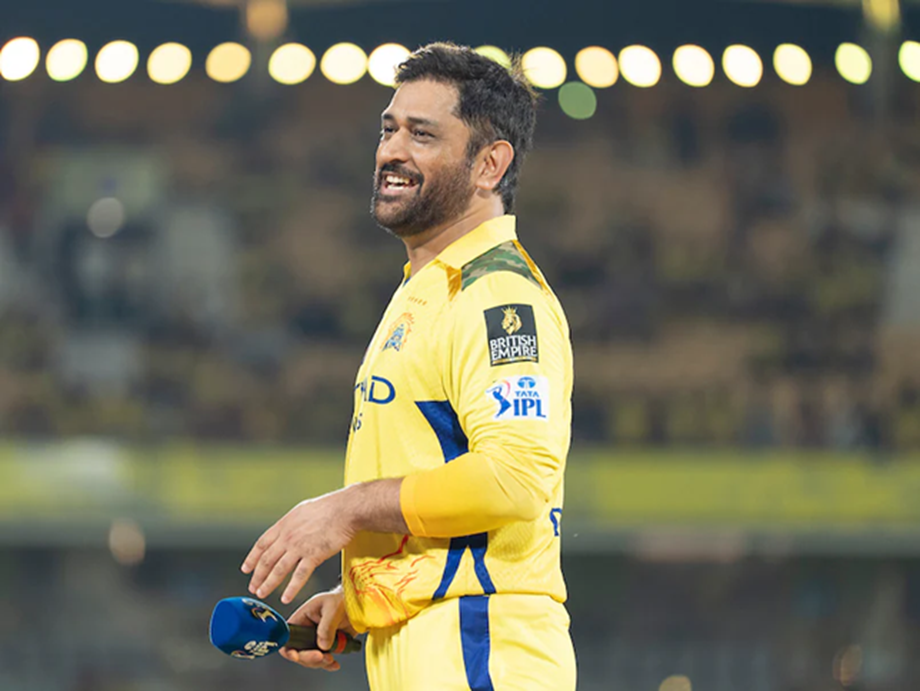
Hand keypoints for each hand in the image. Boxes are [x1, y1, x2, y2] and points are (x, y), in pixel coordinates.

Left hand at [241, 490, 355, 603]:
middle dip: (257, 576)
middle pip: (267, 559)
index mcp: (284, 525)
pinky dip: (291, 588)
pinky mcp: (314, 555)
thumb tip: (288, 529)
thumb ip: (292, 523)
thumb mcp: (302, 511)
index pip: (262, 544)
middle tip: (253, 588)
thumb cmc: (329, 508)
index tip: (246, 569)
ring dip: (268, 584)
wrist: (345, 509)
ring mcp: (299, 546)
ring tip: (262, 594)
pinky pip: (299, 575)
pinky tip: (286, 598)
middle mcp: (288, 536)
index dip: (252, 558)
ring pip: (278, 569)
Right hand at [279, 587, 355, 672]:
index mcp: (302, 618)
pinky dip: (328, 664)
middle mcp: (306, 631)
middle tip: (321, 657)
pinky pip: (322, 660)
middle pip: (297, 652)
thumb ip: (327, 626)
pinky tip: (334, 664)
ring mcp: (315, 640)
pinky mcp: (326, 646)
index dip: (289, 648)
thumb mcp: (333, 608)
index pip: (288, 636)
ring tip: (331, 659)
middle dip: (308, 658)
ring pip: (310, 659)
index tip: (297, 655)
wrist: (356, 605)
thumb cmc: (342, 599)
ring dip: (320, 663)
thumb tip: (323, 645)